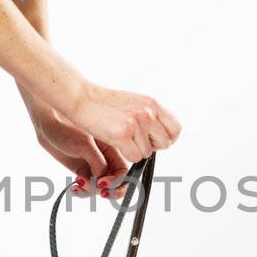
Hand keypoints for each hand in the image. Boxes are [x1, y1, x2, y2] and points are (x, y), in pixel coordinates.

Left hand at [23, 96, 130, 194]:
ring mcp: (94, 167)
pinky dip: (83, 191)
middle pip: (117, 183)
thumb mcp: (86, 145)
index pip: (124, 171)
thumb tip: (103, 180)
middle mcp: (106, 160)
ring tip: (80, 184)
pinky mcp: (83, 172)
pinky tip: (75, 188)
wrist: (48, 125)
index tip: (103, 183)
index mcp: (113, 149)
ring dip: (92, 191)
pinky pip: (88, 188)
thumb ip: (98, 163)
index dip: (118, 181)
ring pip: (101, 188)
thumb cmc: (66, 129)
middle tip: (102, 193)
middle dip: (112, 191)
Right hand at [66, 81, 181, 174]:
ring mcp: (136, 124)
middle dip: (150, 146)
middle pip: (164, 143)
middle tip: (134, 140)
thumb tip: (161, 134)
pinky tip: (115, 141)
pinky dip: (126, 154)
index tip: (153, 139)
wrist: (81, 98)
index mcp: (152, 104)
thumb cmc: (104, 102)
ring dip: (134, 150)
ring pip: (147, 153)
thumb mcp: (134, 102)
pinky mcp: (123, 135)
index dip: (165, 138)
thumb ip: (150, 115)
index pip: (175, 129)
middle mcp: (147, 113)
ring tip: (120, 136)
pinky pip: (135, 157)